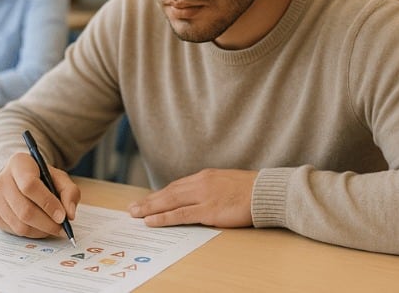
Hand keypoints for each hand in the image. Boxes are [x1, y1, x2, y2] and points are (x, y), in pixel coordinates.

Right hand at [0, 152, 80, 237]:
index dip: (47, 203)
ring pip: (19, 224)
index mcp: (19, 164)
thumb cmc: (42, 177)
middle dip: (47, 223)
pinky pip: (14, 231)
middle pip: (24, 209)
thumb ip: (70, 192)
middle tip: (62, 228)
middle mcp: (2, 180)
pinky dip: (32, 234)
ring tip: (54, 228)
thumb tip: (69, 215)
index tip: (62, 216)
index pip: (30, 185)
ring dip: (41, 231)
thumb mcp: (60, 177)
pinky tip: (41, 227)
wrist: (20, 178)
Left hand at [128, 168, 256, 227]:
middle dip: (149, 201)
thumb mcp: (227, 183)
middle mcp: (201, 183)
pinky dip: (163, 218)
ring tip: (135, 214)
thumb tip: (201, 197)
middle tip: (132, 208)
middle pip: (168, 192)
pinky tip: (151, 221)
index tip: (148, 200)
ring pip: (169, 202)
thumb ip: (211, 188)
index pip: (177, 186)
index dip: (160, 194)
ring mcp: (203, 196)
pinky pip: (180, 214)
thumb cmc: (251, 189)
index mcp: (205, 176)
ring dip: (150, 208)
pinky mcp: (208, 209)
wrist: (266, 191)